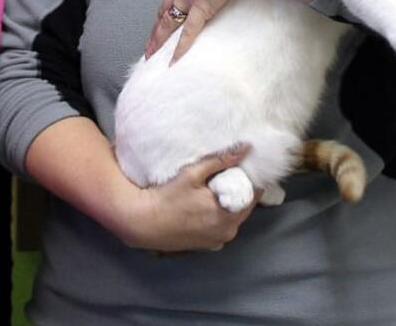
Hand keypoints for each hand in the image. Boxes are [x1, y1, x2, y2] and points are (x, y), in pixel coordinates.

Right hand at [108, 148, 255, 251]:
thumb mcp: (192, 174)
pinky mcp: (207, 246)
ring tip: (213, 188)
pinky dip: (218, 217)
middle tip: (225, 174)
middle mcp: (228, 232)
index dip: (249, 179)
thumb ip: (220, 160)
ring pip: (233, 217)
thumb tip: (245, 148)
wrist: (143, 222)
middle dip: (238, 191)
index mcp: (229, 215)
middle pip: (244, 207)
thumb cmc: (167, 197)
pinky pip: (221, 227)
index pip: (253, 194)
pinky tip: (205, 206)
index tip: (240, 167)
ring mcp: (218, 241)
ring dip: (228, 204)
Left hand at [145, 0, 250, 61]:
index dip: (163, 8)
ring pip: (169, 23)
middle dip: (155, 28)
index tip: (159, 18)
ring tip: (151, 55)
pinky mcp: (202, 6)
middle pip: (163, 10)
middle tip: (148, 44)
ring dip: (159, 40)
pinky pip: (189, 32)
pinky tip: (174, 59)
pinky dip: (181, 47)